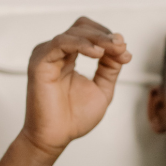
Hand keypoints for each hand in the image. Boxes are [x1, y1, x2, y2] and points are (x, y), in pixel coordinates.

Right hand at [21, 17, 131, 156]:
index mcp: (68, 56)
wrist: (56, 137)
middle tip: (121, 47)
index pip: (89, 34)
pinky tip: (97, 53)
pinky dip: (82, 45)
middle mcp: (57, 52)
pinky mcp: (40, 62)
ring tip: (114, 49)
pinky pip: (62, 43)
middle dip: (105, 36)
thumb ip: (110, 69)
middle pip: (82, 28)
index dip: (108, 39)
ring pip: (74, 33)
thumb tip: (122, 50)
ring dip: (98, 39)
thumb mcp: (102, 89)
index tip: (125, 53)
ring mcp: (47, 55)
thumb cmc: (74, 118)